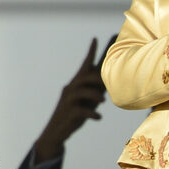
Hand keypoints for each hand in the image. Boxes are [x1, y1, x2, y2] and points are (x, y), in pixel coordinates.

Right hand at [31, 38, 105, 163]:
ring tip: (103, 101)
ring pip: (81, 91)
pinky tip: (99, 118)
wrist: (56, 130)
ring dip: (94, 95)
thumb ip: (96, 90)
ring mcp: (69, 101)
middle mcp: (71, 89)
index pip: (85, 65)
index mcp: (76, 84)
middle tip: (107, 82)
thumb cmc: (74, 113)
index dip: (91, 52)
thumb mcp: (86, 100)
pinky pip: (81, 111)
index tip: (96, 38)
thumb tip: (112, 81)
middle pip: (84, 76)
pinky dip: (91, 113)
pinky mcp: (69, 113)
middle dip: (97, 76)